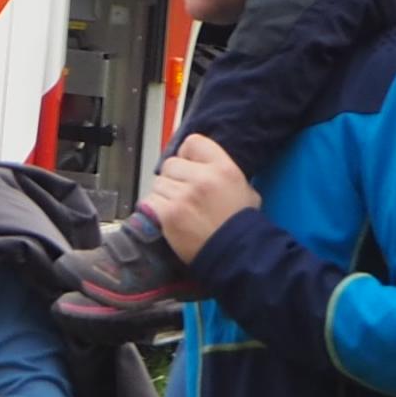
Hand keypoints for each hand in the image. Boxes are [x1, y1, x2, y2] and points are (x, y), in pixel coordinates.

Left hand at [140, 136, 258, 262]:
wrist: (235, 254)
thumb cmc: (241, 223)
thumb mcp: (244, 188)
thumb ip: (222, 171)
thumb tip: (200, 164)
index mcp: (223, 168)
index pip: (192, 142)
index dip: (186, 154)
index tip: (187, 164)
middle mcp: (202, 178)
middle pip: (170, 164)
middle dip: (174, 177)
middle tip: (183, 192)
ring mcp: (183, 196)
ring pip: (158, 183)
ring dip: (164, 194)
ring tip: (179, 207)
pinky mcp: (168, 214)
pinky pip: (151, 200)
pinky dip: (157, 209)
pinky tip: (171, 217)